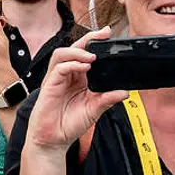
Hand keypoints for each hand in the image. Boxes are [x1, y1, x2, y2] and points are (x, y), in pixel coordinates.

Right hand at [25, 28, 127, 150]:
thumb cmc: (69, 125)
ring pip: (62, 54)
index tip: (109, 34)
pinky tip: (83, 67)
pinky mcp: (49, 86)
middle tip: (103, 34)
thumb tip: (125, 92)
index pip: (85, 54)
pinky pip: (58, 69)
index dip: (95, 42)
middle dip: (88, 38)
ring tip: (93, 55)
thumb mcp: (94, 110)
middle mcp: (67, 76)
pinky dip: (71, 65)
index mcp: (79, 79)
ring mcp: (57, 79)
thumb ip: (108, 99)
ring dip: (78, 51)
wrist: (54, 140)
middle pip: (73, 48)